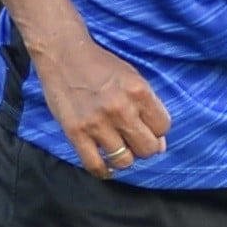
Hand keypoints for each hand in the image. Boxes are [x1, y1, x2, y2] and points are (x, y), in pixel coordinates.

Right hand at [34, 37, 170, 178]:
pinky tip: (105, 166)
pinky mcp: (76, 133)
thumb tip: (160, 145)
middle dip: (143, 147)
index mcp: (138, 91)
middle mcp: (120, 108)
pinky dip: (103, 171)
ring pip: (124, 161)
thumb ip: (148, 107)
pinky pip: (95, 165)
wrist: (63, 55)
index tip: (146, 126)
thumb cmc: (100, 65)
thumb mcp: (132, 77)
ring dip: (124, 158)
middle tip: (132, 139)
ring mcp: (97, 123)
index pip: (163, 127)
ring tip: (118, 148)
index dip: (157, 130)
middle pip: (147, 148)